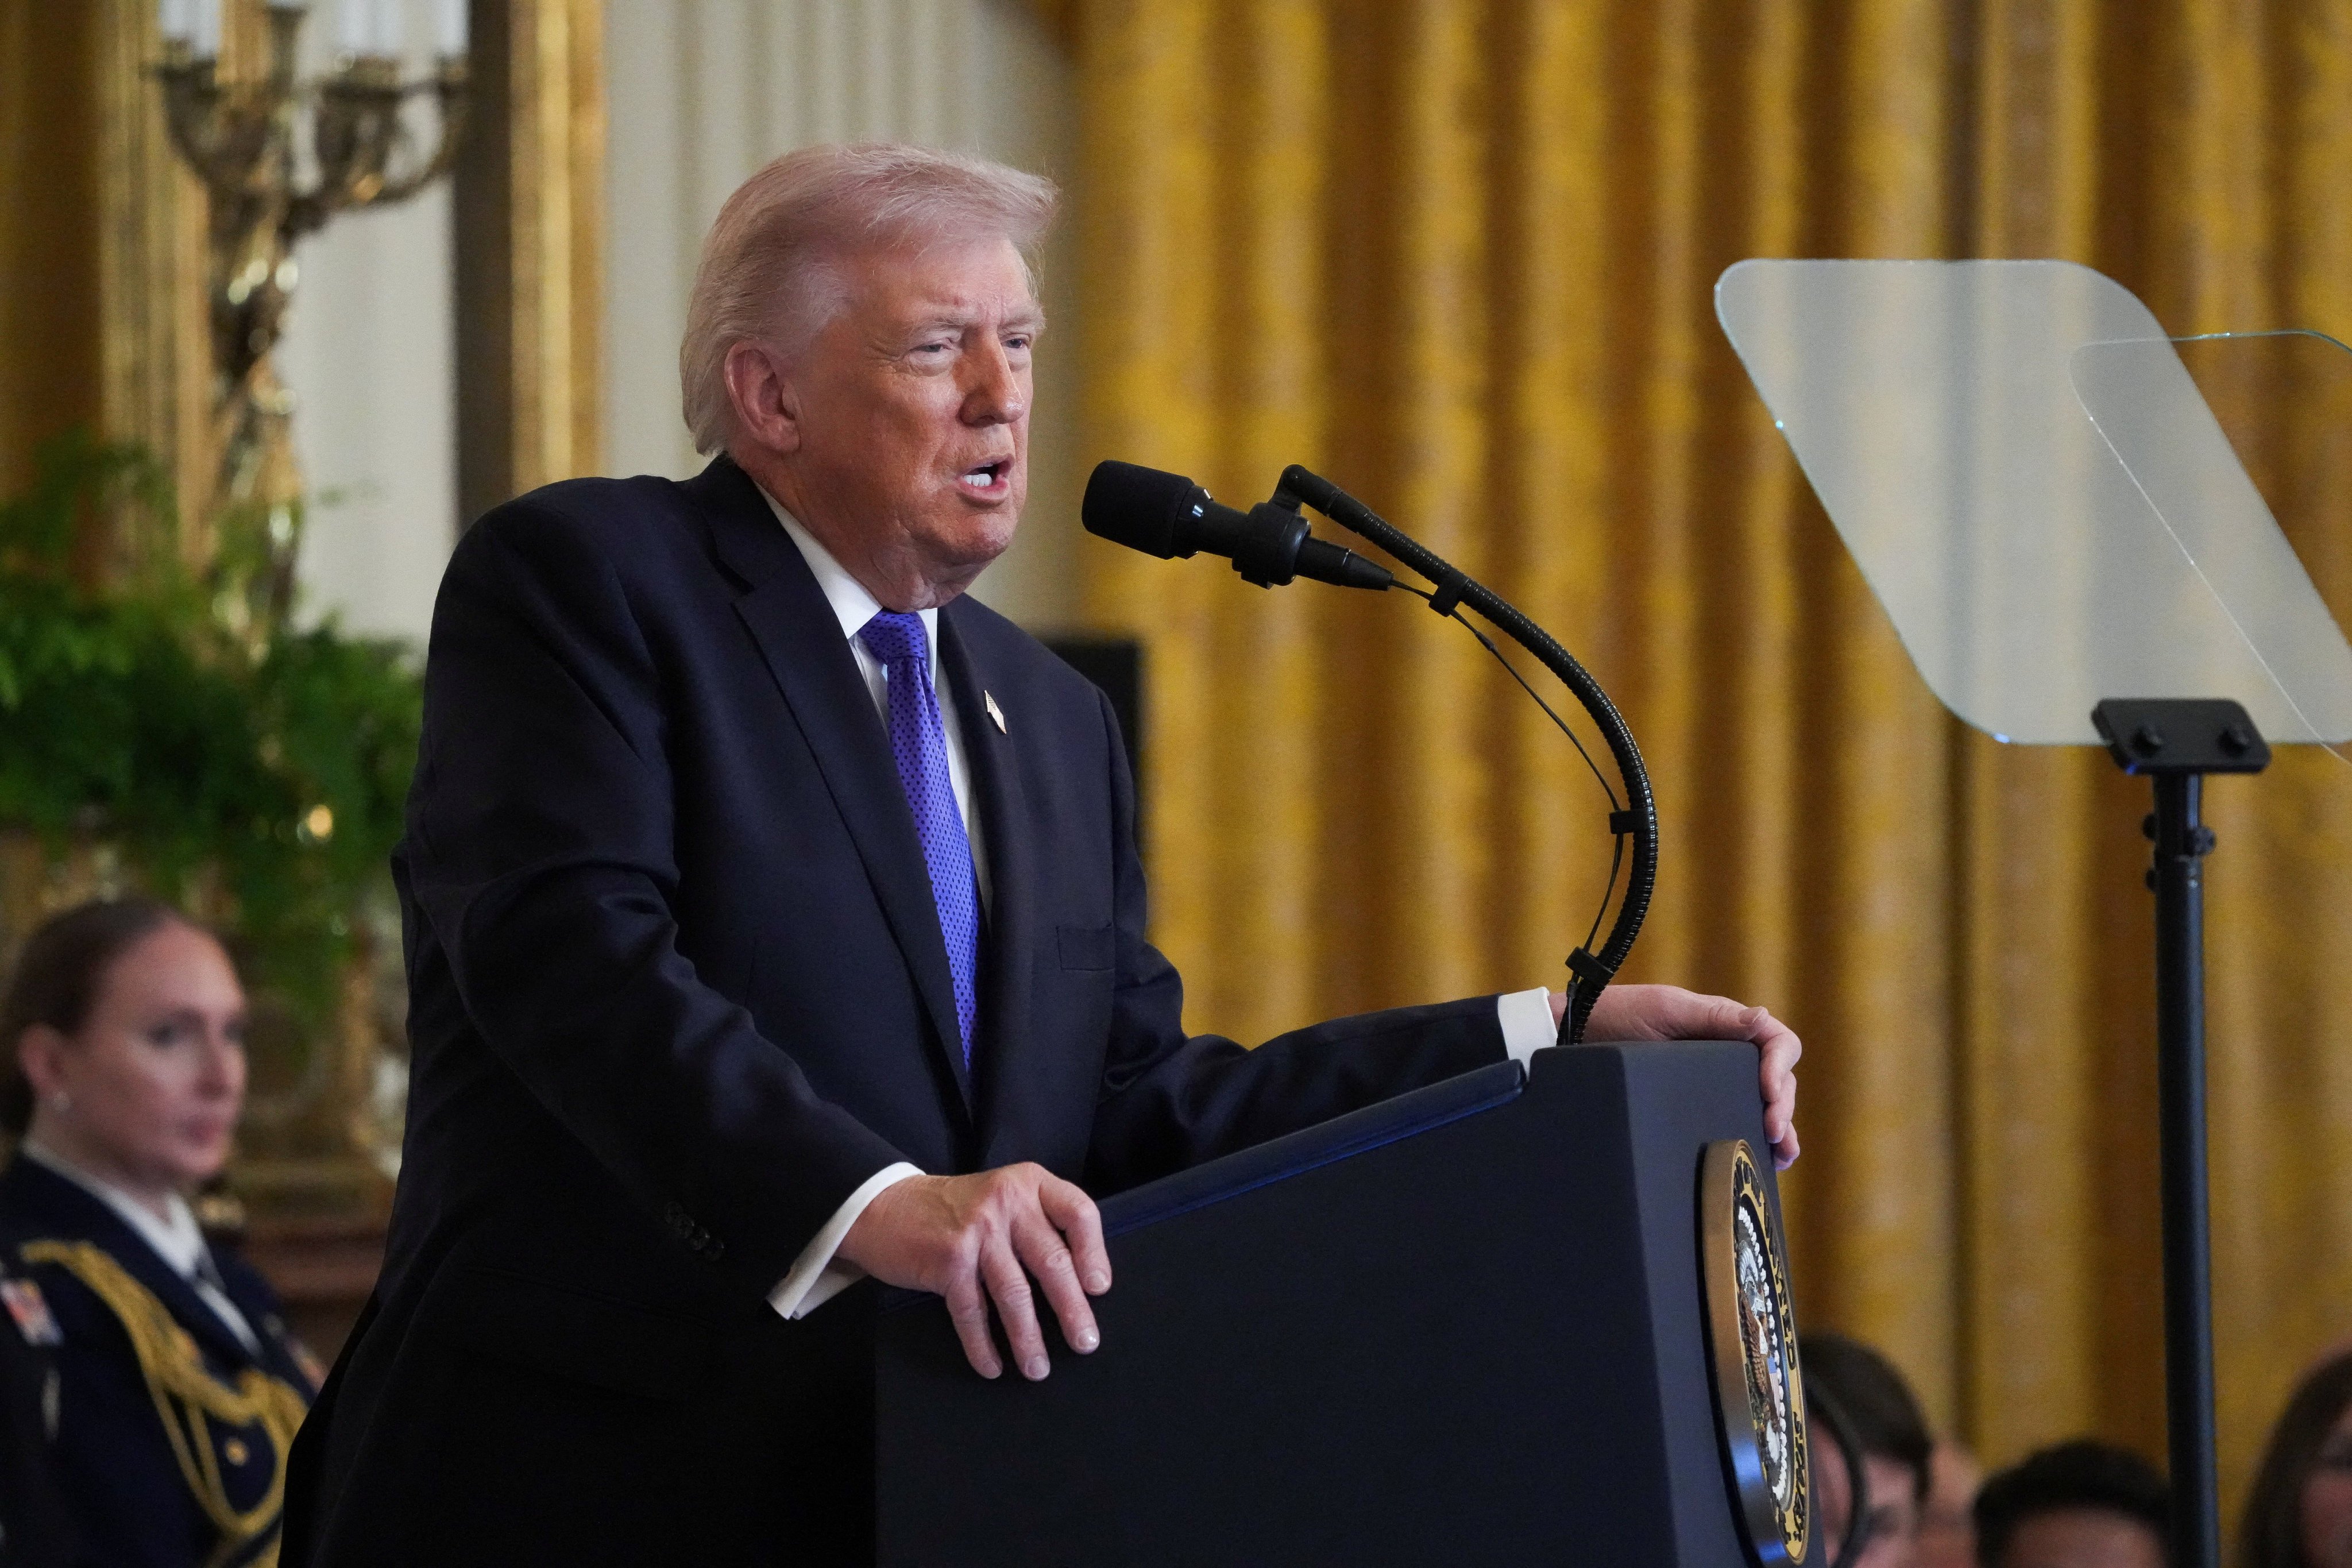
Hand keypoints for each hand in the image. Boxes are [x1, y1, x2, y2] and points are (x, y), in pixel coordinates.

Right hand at [837, 1163, 1110, 1380]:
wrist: (887, 1206)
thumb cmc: (956, 1211)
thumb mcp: (1003, 1198)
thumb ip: (1037, 1224)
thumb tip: (1079, 1284)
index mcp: (1029, 1184)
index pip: (1078, 1212)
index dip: (1094, 1252)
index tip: (1099, 1288)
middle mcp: (1007, 1202)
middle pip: (1052, 1260)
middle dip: (1072, 1309)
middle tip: (1085, 1343)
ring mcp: (976, 1230)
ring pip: (1014, 1293)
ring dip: (1028, 1338)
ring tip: (1038, 1368)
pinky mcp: (948, 1260)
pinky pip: (973, 1312)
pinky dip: (983, 1345)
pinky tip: (992, 1366)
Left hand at [1552, 983, 1802, 1169]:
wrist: (1571, 1038)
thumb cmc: (1614, 1016)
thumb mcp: (1665, 1011)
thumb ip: (1715, 1017)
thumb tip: (1764, 1019)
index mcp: (1724, 1026)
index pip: (1776, 1043)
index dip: (1781, 1067)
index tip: (1768, 1093)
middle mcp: (1725, 1055)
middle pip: (1778, 1079)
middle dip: (1783, 1107)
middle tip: (1773, 1133)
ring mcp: (1712, 1083)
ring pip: (1763, 1106)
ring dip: (1780, 1130)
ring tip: (1781, 1155)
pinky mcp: (1694, 1107)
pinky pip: (1734, 1121)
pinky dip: (1756, 1142)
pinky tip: (1767, 1162)